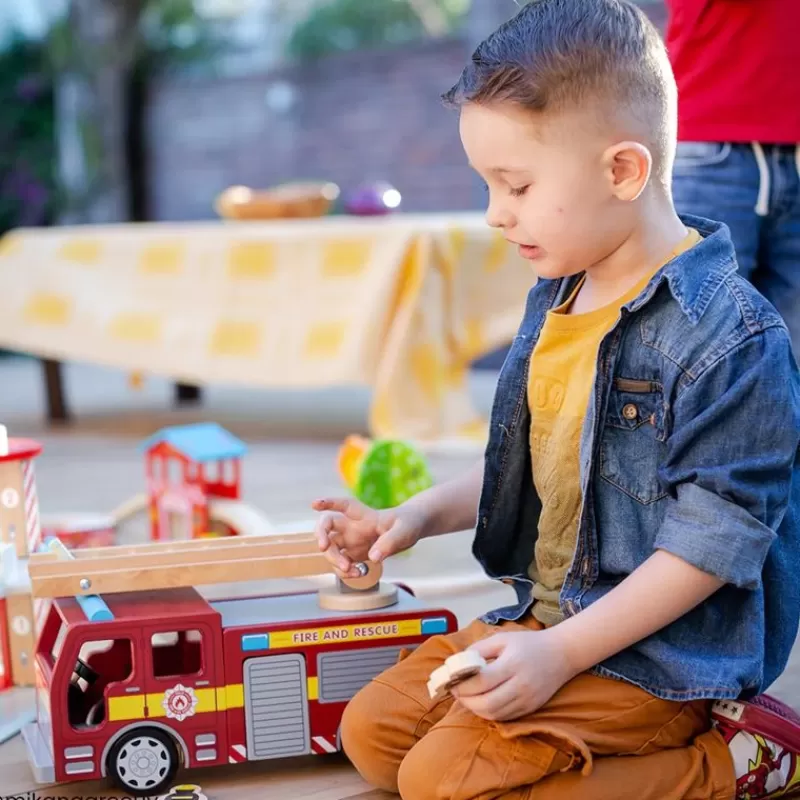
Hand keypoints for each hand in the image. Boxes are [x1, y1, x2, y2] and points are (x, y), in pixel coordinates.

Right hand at [311, 497, 427, 578]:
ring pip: (330, 549)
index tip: (315, 504)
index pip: (343, 505)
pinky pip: (341, 564)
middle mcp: (352, 526)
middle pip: (327, 527)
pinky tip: (359, 574)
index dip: (328, 503)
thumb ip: (389, 542)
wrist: (411, 530)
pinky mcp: (353, 555)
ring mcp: (351, 541)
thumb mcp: (404, 531)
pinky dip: (346, 572)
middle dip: (321, 536)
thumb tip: (373, 557)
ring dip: (334, 561)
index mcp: (363, 515)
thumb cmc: (407, 523)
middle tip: (324, 548)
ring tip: (351, 570)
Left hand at [452, 628, 577, 721]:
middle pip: (487, 703)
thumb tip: (456, 663)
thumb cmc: (528, 643)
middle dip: (466, 700)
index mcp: (512, 664)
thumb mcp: (502, 638)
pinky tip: (481, 703)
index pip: (481, 682)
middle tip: (455, 691)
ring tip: (466, 697)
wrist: (561, 654)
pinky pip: (505, 717)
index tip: (451, 681)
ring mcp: (528, 700)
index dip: (462, 685)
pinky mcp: (531, 709)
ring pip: (495, 714)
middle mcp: (521, 685)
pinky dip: (489, 713)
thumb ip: (479, 650)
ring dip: (475, 709)